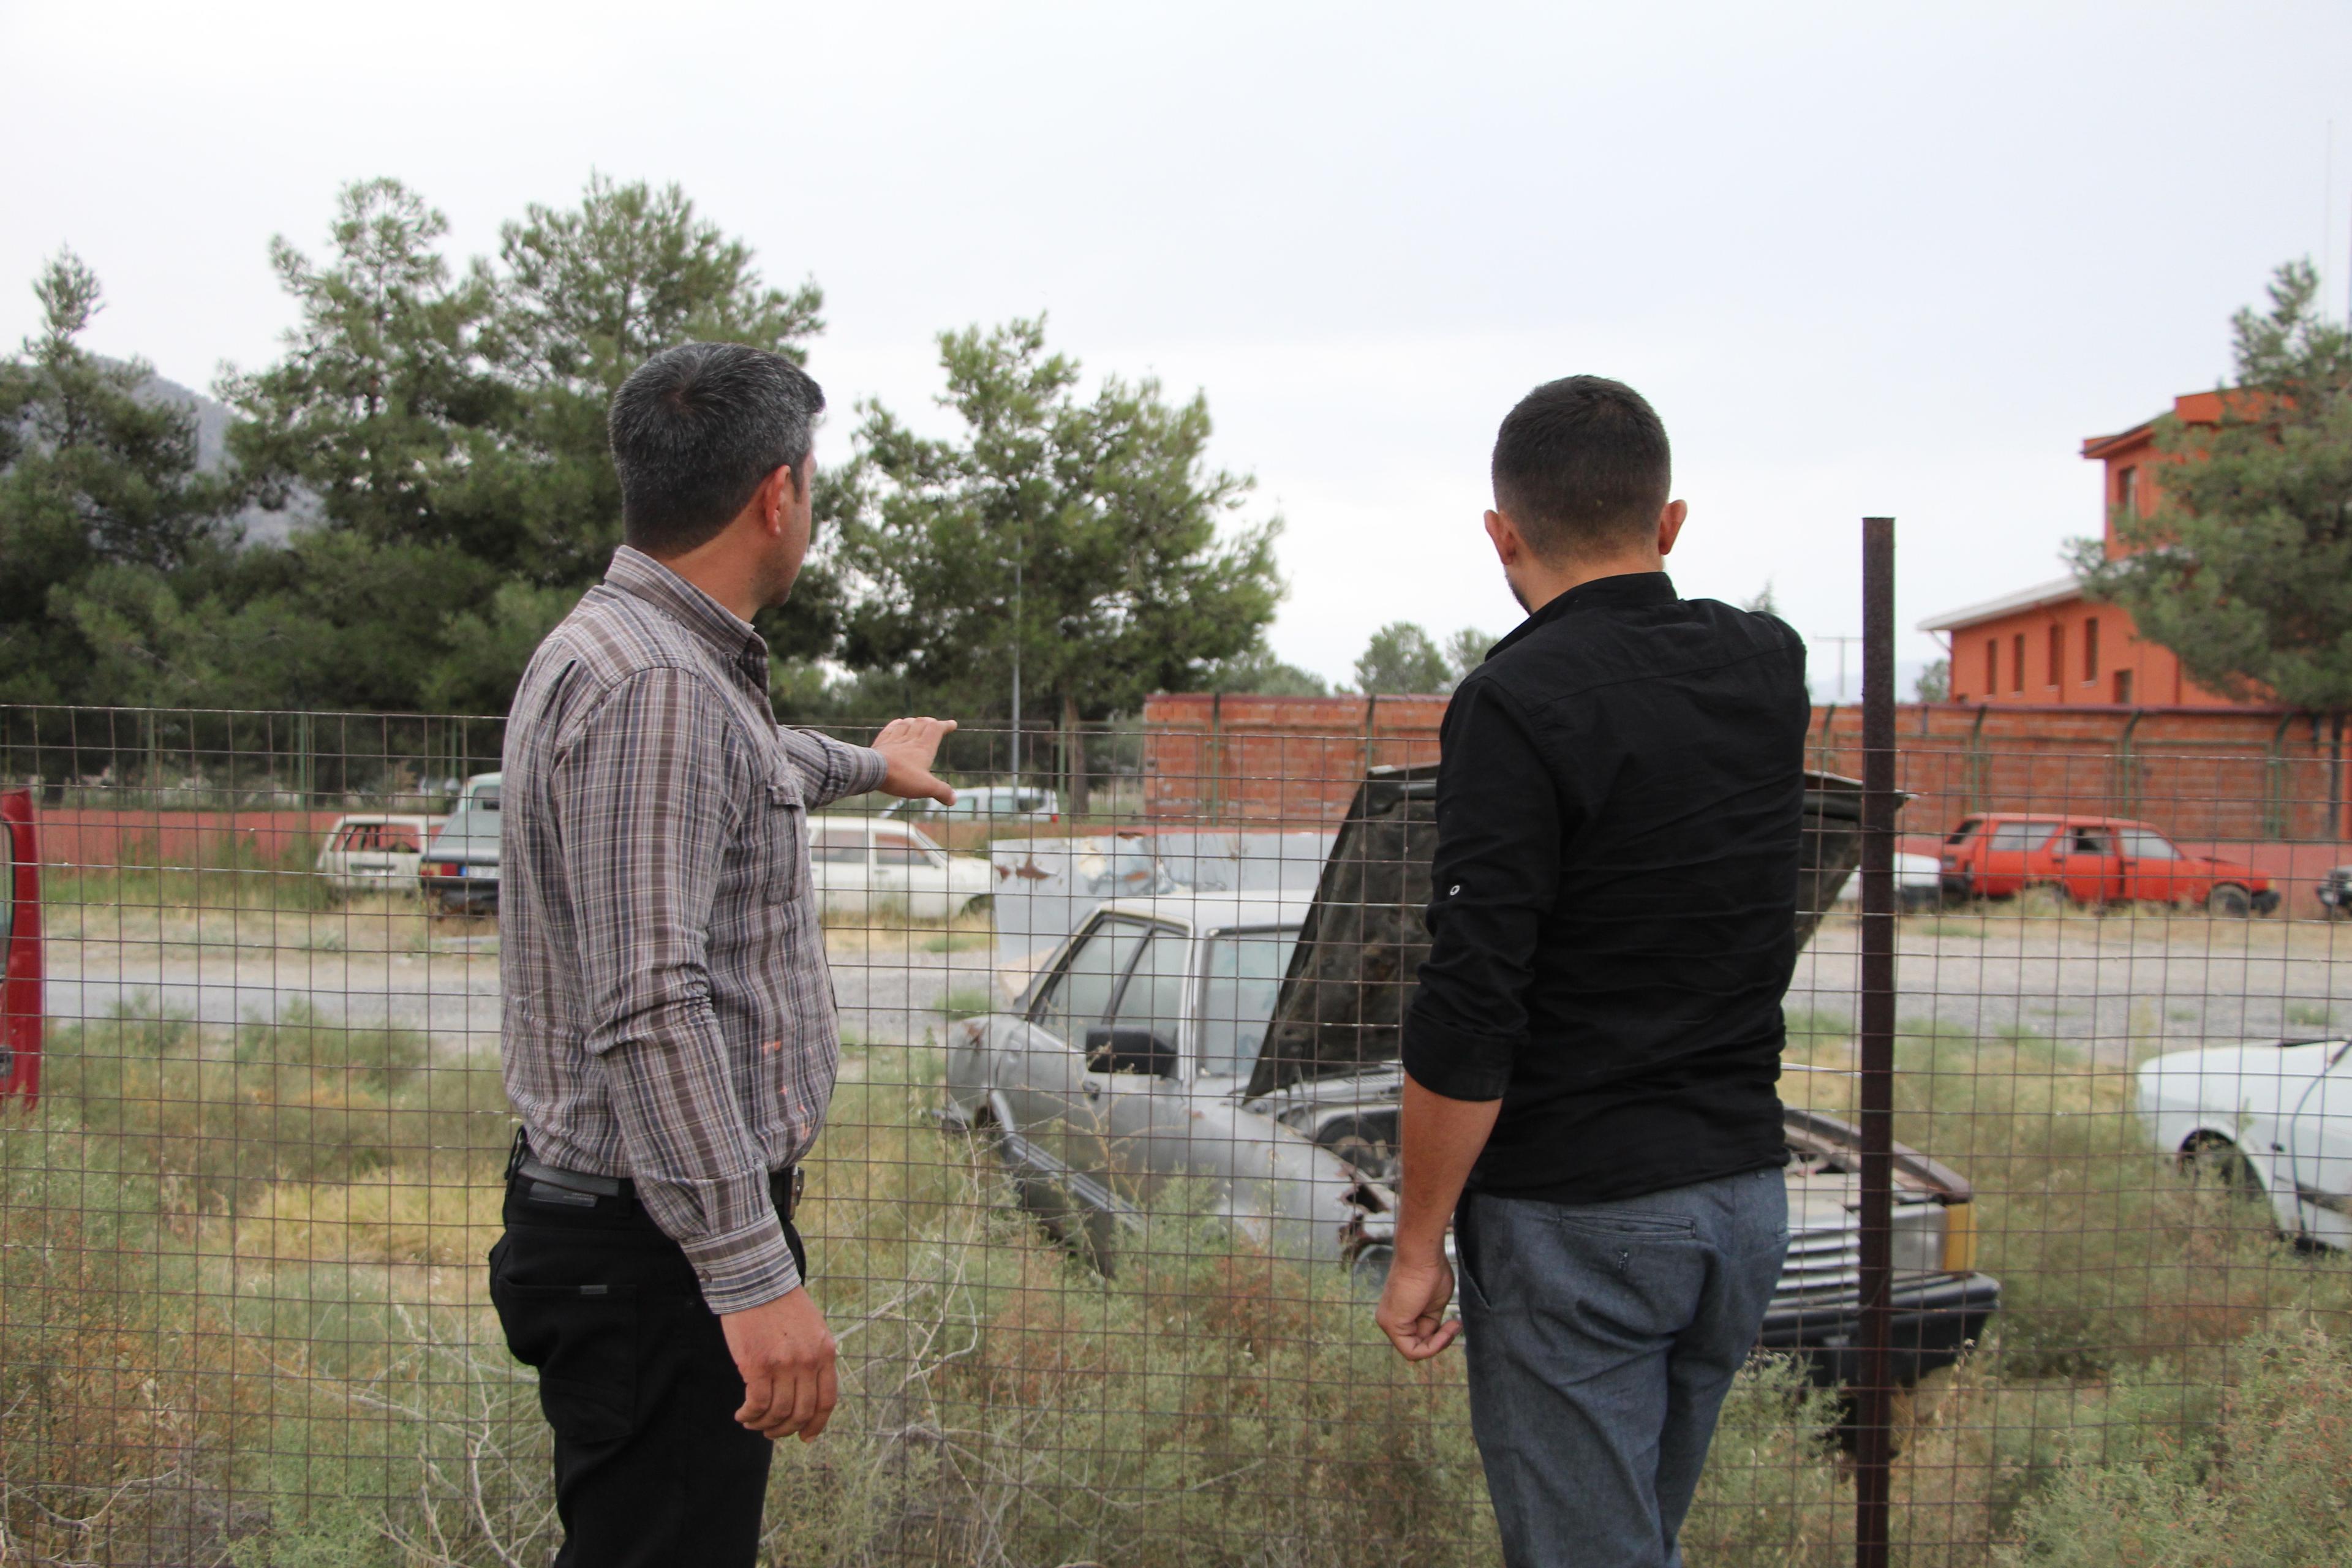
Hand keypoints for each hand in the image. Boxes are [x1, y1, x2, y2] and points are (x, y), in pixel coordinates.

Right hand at [720, 1287, 838, 1441]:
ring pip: (778, 1413)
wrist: (757, 1281)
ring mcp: (785, 1364)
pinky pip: (757, 1405)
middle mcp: (809, 1361)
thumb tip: (807, 1391)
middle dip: (785, 1429)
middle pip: (802, 1412)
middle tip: (770, 1431)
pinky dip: (750, 1415)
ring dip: (764, 1425)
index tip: (805, 1437)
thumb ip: (814, 1357)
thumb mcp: (812, 1329)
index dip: (816, 1425)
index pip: (827, 1400)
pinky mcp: (758, 1365)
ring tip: (752, 1422)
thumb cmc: (781, 1305)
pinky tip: (743, 1414)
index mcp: (826, 1352)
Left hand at [872, 717, 957, 805]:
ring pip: (906, 724)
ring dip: (915, 721)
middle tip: (936, 723)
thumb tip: (953, 799)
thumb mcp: (926, 787)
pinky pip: (890, 729)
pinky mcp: (881, 744)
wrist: (872, 772)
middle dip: (931, 722)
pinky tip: (898, 723)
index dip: (946, 725)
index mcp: (923, 747)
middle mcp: (910, 740)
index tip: (952, 724)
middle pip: (922, 723)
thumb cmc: (901, 777)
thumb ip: (941, 791)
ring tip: (918, 722)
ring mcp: (894, 740)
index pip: (937, 729)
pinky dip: (897, 724)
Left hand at [1375, 1250, 1461, 1361]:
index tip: (1455, 1324)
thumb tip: (1436, 1339)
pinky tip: (1447, 1330)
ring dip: (1439, 1343)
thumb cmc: (1431, 1271)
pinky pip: (1413, 1350)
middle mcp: (1388, 1320)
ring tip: (1453, 1325)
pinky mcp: (1391, 1324)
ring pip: (1415, 1352)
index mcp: (1398, 1315)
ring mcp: (1387, 1322)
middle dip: (1440, 1341)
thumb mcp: (1435, 1305)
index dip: (1440, 1339)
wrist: (1423, 1253)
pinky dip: (1433, 1346)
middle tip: (1455, 1325)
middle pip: (1417, 1347)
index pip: (1418, 1340)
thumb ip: (1432, 1323)